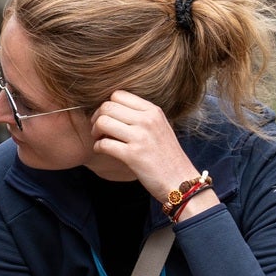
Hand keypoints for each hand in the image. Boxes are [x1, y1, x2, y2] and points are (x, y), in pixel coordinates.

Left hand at [91, 91, 210, 213]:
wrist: (180, 181)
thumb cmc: (167, 157)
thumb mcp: (160, 127)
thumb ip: (141, 116)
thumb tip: (113, 110)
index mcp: (153, 111)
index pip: (119, 94)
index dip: (107, 105)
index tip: (106, 117)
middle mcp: (147, 120)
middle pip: (107, 106)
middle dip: (97, 118)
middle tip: (98, 130)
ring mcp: (140, 137)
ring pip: (102, 122)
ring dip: (95, 131)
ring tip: (99, 139)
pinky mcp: (133, 155)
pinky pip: (103, 143)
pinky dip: (98, 147)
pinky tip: (102, 151)